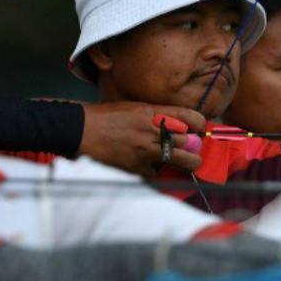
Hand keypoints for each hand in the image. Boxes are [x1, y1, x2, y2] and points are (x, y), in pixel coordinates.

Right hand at [79, 102, 205, 177]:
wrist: (80, 129)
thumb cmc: (104, 116)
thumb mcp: (132, 107)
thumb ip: (154, 115)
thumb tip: (174, 124)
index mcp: (151, 112)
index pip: (189, 116)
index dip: (199, 123)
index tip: (200, 127)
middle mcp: (152, 130)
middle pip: (188, 141)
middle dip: (194, 145)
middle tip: (195, 148)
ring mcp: (145, 150)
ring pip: (182, 160)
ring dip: (188, 162)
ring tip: (190, 163)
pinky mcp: (136, 166)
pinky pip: (156, 173)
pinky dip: (155, 171)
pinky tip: (151, 167)